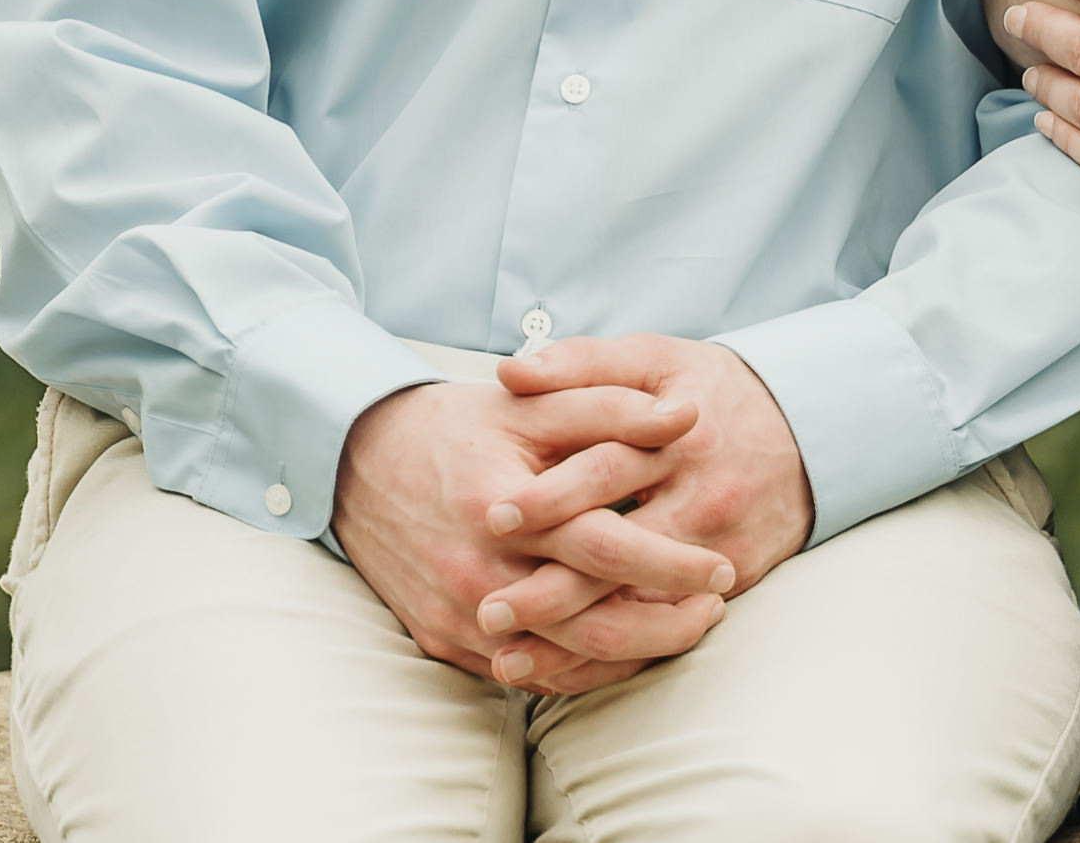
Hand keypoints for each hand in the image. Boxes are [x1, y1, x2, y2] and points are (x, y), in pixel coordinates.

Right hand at [336, 376, 739, 693]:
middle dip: (665, 627)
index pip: (606, 551)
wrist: (356, 463)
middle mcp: (477, 575)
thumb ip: (612, 410)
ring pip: (561, 661)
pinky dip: (577, 664)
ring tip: (681, 624)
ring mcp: (456, 616)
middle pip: (591, 626)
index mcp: (502, 512)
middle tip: (716, 607)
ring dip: (629, 651)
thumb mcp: (532, 407)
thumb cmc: (454, 428)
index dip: (673, 564)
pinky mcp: (441, 640)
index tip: (723, 567)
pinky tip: (620, 642)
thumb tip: (689, 418)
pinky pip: (523, 672)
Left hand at [485, 334, 816, 648]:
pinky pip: (667, 630)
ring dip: (573, 641)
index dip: (550, 496)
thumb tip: (509, 372)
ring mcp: (720, 550)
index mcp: (678, 440)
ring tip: (505, 660)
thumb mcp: (655, 360)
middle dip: (552, 589)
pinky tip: (559, 674)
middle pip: (622, 554)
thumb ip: (582, 364)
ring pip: (641, 607)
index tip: (492, 517)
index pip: (607, 470)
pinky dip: (613, 659)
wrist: (810, 431)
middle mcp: (701, 500)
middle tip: (486, 610)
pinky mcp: (733, 585)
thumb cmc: (711, 392)